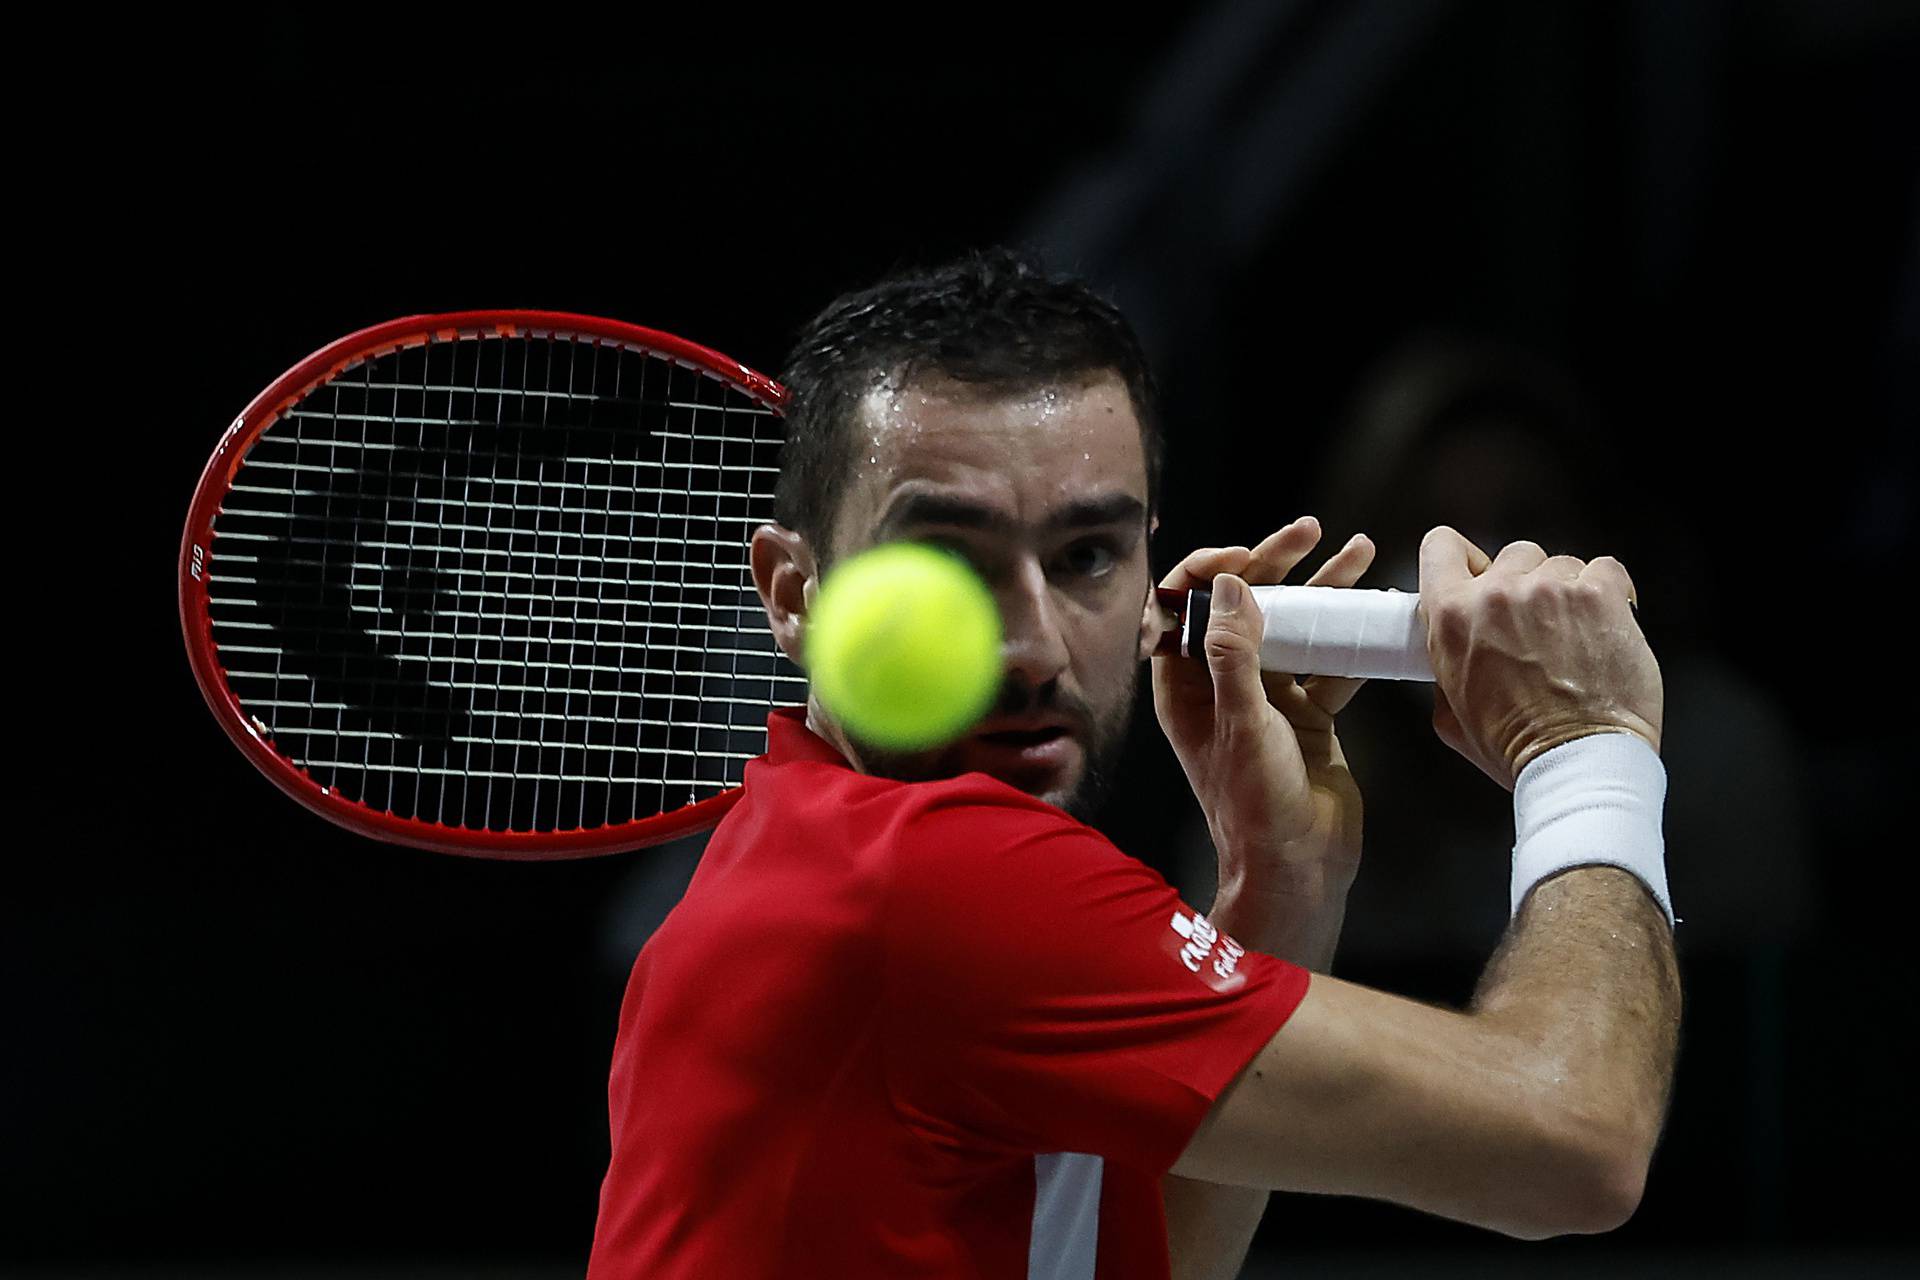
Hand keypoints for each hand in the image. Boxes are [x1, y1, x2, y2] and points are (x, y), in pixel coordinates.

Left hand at [1151, 518, 1375, 896]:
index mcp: (1185, 687)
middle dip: (1273, 561)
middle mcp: (1222, 685)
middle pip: (1242, 605)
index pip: (1180, 608)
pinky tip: (1379, 608)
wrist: (1300, 869)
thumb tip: (1226, 583)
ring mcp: (1267, 698)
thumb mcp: (1243, 723)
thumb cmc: (1257, 806)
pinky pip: (1329, 662)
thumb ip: (1233, 652)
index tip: (1247, 555)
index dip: (1207, 571)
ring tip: (1361, 550)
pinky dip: (1351, 635)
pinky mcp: (1308, 715)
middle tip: (1311, 528)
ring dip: (1322, 589)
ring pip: (1292, 627)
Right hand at [1417, 526, 1662, 789]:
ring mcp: (1549, 589)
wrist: (1578, 761)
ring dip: (1569, 593)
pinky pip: (1605, 569)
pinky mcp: (1598, 593)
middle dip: (1527, 585)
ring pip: (1561, 564)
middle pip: (1513, 554)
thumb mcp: (1450, 717)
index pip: (1442, 546)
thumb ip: (1445, 672)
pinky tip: (1607, 628)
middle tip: (1541, 627)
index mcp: (1451, 618)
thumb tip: (1456, 658)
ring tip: (1578, 639)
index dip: (1464, 558)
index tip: (1481, 573)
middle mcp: (1496, 594)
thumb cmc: (1518, 749)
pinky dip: (1610, 594)